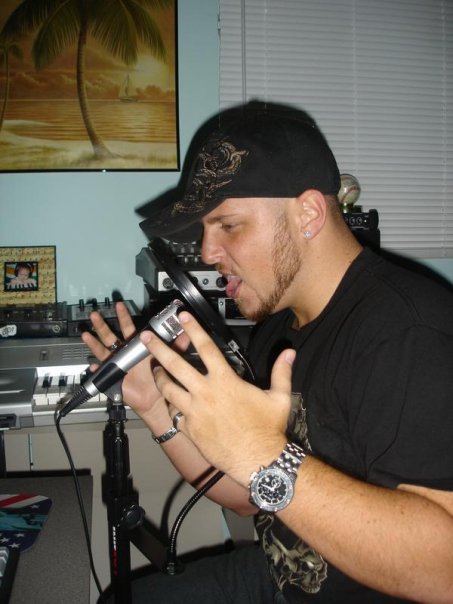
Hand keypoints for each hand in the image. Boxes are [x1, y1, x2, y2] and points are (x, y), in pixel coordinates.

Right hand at [81, 301, 188, 418]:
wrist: (156, 399)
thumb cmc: (160, 378)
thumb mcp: (169, 359)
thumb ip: (177, 345)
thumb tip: (187, 332)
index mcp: (137, 347)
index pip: (128, 328)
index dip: (123, 317)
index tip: (119, 305)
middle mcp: (125, 353)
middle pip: (111, 336)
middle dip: (103, 325)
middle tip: (95, 314)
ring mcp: (117, 364)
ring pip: (103, 351)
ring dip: (94, 343)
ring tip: (86, 335)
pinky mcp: (114, 377)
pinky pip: (102, 373)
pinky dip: (97, 370)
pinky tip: (93, 365)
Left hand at [140, 311, 294, 486]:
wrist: (258, 461)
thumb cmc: (269, 429)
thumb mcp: (279, 398)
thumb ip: (281, 372)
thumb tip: (289, 353)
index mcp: (226, 381)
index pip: (207, 348)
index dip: (194, 329)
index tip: (182, 316)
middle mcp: (206, 393)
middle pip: (176, 365)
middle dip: (159, 349)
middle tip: (145, 337)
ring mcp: (195, 412)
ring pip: (168, 390)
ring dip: (160, 377)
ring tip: (154, 369)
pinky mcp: (190, 429)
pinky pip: (174, 414)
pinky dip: (171, 406)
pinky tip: (171, 402)